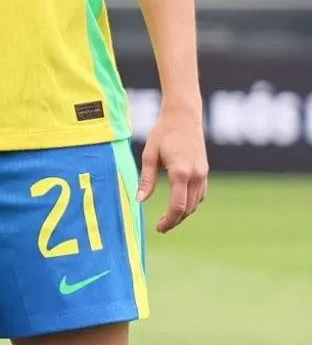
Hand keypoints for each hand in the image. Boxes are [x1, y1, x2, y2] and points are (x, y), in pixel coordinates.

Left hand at [139, 101, 208, 232]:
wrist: (184, 116)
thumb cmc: (163, 133)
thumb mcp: (149, 155)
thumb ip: (146, 179)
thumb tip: (139, 200)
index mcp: (181, 172)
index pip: (177, 206)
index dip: (169, 221)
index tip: (159, 228)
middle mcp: (196, 175)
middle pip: (188, 208)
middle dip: (175, 220)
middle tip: (160, 227)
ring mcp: (203, 173)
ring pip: (196, 203)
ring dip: (183, 213)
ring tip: (168, 218)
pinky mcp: (205, 170)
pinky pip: (201, 194)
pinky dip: (191, 203)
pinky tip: (180, 204)